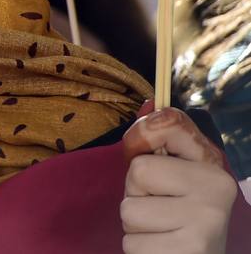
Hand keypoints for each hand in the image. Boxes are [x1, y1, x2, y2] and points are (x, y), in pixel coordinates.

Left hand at [120, 106, 238, 252]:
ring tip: (161, 228)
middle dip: (135, 191)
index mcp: (213, 164)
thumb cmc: (179, 212)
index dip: (140, 138)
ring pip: (129, 210)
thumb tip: (149, 107)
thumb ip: (161, 140)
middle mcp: (216, 191)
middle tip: (159, 205)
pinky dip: (139, 247)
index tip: (148, 153)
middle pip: (137, 171)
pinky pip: (131, 243)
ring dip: (135, 223)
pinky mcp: (187, 252)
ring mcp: (205, 223)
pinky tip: (162, 247)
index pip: (164, 124)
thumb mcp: (177, 171)